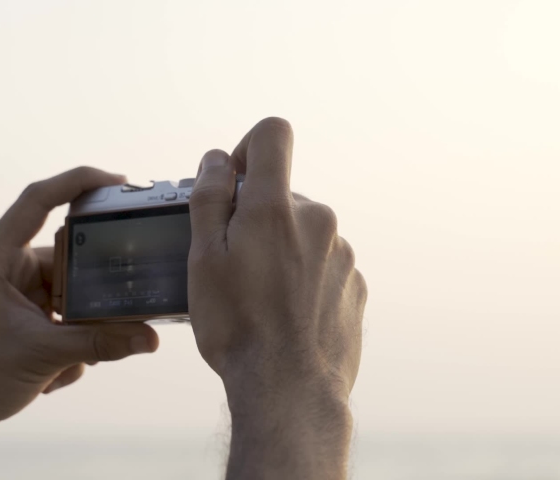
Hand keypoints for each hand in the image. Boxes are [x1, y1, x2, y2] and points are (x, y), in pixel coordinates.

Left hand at [0, 167, 159, 469]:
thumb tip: (151, 338)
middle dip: (91, 294)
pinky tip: (50, 376)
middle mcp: (5, 268)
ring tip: (66, 362)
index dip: (78, 182)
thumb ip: (101, 343)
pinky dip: (67, 348)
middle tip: (120, 307)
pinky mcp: (21, 319)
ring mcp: (13, 295)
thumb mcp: (44, 354)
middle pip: (68, 259)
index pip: (39, 200)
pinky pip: (62, 320)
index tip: (118, 183)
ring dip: (77, 332)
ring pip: (70, 297)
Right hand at [188, 118, 367, 478]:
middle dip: (258, 217)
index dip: (248, 147)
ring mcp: (343, 253)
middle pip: (283, 195)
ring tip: (260, 299)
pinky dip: (304, 278)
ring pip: (303, 233)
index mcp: (276, 206)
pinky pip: (323, 265)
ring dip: (281, 250)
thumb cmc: (237, 327)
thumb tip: (219, 160)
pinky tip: (286, 315)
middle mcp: (319, 220)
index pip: (273, 134)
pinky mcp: (355, 285)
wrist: (289, 390)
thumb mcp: (204, 259)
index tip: (234, 182)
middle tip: (234, 265)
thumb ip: (210, 198)